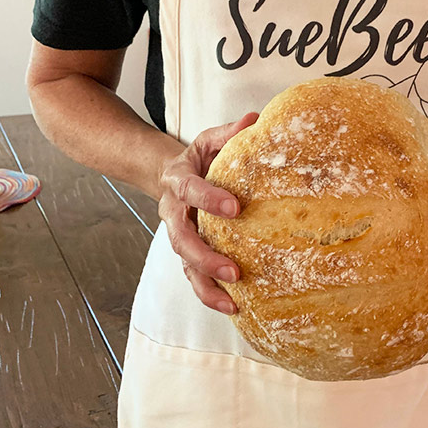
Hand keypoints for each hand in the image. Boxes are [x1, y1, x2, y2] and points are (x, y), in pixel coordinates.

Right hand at [157, 113, 258, 314]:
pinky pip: (193, 276)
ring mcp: (178, 235)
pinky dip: (209, 294)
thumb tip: (254, 120)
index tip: (235, 208)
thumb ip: (229, 133)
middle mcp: (173, 211)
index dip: (208, 199)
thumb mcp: (210, 141)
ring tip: (233, 299)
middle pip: (180, 239)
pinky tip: (232, 307)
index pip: (189, 189)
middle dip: (205, 256)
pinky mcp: (187, 253)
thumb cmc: (199, 159)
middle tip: (233, 270)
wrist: (172, 176)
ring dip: (206, 283)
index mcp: (178, 179)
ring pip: (185, 264)